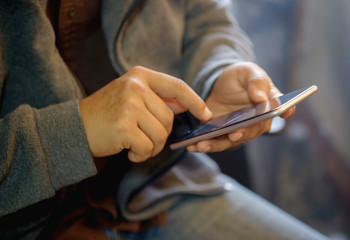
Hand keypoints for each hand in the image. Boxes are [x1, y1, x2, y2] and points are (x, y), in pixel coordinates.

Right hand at [80, 66, 211, 161]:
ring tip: (135, 144)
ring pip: (161, 135)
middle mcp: (135, 87)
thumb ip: (158, 98)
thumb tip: (185, 105)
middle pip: (169, 118)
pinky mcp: (123, 126)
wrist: (76, 127)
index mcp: (140, 76)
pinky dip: (141, 155)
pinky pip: (148, 148)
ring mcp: (129, 106)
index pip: (177, 87)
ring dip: (151, 147)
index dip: (196, 102)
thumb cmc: (107, 112)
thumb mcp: (132, 95)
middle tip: (144, 138)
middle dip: (161, 134)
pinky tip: (128, 151)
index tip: (206, 114)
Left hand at [187, 62, 294, 152]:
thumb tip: (262, 98)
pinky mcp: (224, 134)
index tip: (284, 113)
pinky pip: (217, 142)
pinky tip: (193, 145)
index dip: (285, 111)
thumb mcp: (247, 72)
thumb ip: (256, 82)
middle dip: (242, 134)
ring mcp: (241, 130)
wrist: (220, 85)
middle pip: (253, 130)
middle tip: (233, 135)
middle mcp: (258, 121)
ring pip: (232, 141)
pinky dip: (205, 144)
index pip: (282, 108)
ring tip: (202, 145)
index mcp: (270, 103)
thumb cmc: (240, 77)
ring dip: (217, 145)